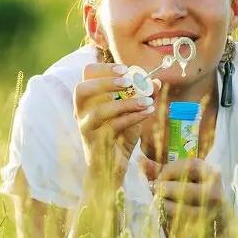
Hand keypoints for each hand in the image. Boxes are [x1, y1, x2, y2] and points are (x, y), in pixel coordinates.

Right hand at [74, 63, 155, 181]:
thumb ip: (143, 97)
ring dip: (126, 103)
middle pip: (82, 90)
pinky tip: (148, 113)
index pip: (86, 75)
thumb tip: (156, 81)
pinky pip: (112, 127)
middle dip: (105, 82)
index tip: (125, 69)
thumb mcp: (132, 114)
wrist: (111, 169)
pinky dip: (132, 118)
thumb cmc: (119, 137)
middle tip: (129, 81)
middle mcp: (81, 112)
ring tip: (148, 102)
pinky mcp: (95, 143)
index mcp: (88, 100)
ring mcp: (86, 128)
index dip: (104, 69)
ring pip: (99, 111)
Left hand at [139, 156, 227, 236]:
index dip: (169, 171)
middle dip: (165, 189)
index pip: (188, 166)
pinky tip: (165, 215)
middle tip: (154, 189)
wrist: (218, 220)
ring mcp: (210, 212)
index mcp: (211, 173)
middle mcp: (214, 191)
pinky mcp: (203, 228)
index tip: (158, 176)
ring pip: (181, 209)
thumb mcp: (185, 177)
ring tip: (157, 202)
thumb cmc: (196, 192)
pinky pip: (180, 224)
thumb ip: (162, 169)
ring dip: (165, 205)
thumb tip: (139, 160)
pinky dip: (169, 219)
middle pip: (184, 189)